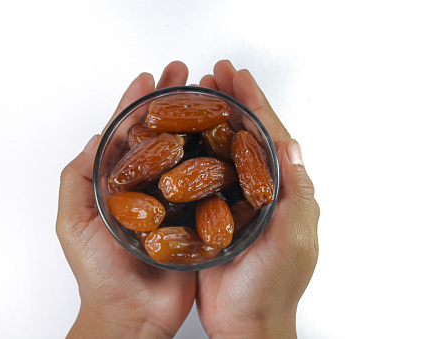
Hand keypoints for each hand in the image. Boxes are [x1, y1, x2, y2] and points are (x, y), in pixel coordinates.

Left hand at [56, 61, 194, 338]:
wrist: (132, 315)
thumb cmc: (99, 275)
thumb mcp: (73, 223)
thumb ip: (77, 179)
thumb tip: (98, 138)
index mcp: (119, 183)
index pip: (127, 133)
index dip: (137, 102)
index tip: (150, 78)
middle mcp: (149, 186)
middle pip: (161, 134)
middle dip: (171, 101)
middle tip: (185, 73)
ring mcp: (175, 199)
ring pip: (188, 152)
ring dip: (197, 121)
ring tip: (210, 94)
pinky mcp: (197, 216)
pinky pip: (210, 183)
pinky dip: (219, 159)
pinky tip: (229, 138)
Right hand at [196, 61, 319, 337]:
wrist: (244, 322)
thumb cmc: (271, 287)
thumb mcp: (293, 240)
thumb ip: (296, 194)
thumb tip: (293, 147)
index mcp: (284, 191)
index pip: (270, 135)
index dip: (254, 103)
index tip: (236, 76)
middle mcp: (259, 190)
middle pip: (245, 135)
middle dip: (231, 102)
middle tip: (213, 75)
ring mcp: (234, 199)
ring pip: (222, 150)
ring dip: (211, 120)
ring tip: (196, 95)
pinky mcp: (211, 212)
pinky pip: (202, 174)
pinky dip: (193, 150)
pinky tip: (180, 136)